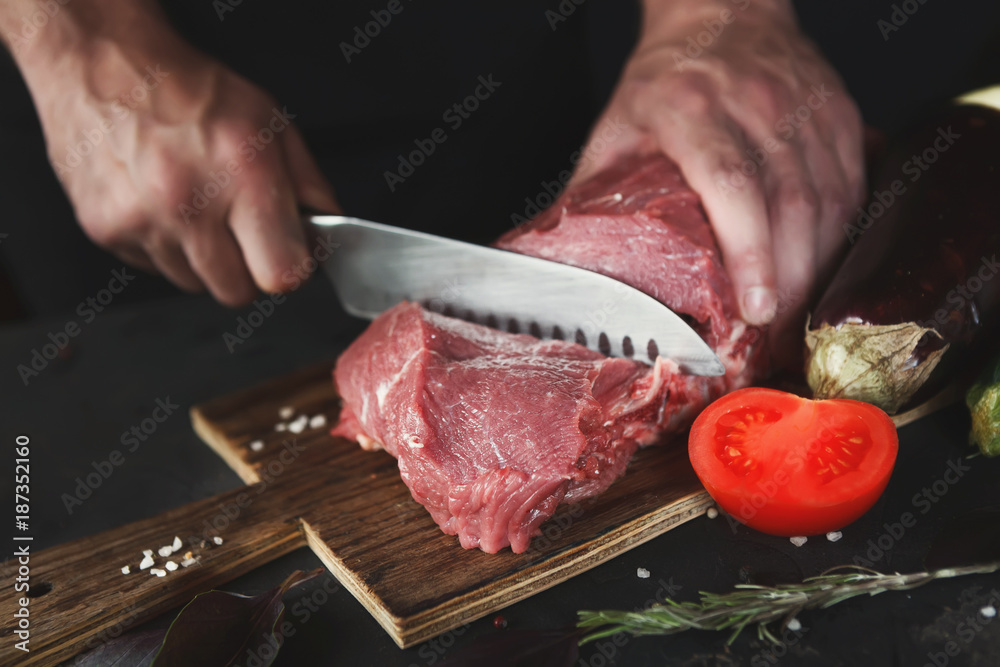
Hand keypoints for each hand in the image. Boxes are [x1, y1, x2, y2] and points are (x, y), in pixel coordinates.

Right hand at [7, 1, 338, 305]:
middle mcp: (189, 203)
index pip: (280, 274)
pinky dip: (166, 247)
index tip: (289, 253)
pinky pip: (154, 269)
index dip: (291, 269)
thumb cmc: (195, 93)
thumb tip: (326, 233)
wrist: (108, 69)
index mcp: (242, 176)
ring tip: (198, 209)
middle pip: (236, 292)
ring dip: (204, 259)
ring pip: (194, 284)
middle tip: (243, 231)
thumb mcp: (273, 126)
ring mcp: (142, 221)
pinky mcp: (107, 230)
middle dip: (248, 270)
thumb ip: (309, 186)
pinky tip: (165, 206)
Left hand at [573, 0, 863, 362]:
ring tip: (795, 315)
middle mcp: (755, 104)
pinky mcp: (838, 113)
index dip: (748, 251)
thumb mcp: (616, 128)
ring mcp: (804, 107)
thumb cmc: (665, 79)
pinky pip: (852, 185)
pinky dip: (842, 236)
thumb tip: (565, 260)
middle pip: (789, 202)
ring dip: (817, 266)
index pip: (730, 183)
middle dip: (789, 278)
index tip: (753, 306)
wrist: (720, 11)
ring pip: (829, 199)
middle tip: (773, 333)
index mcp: (690, 108)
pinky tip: (822, 269)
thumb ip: (596, 192)